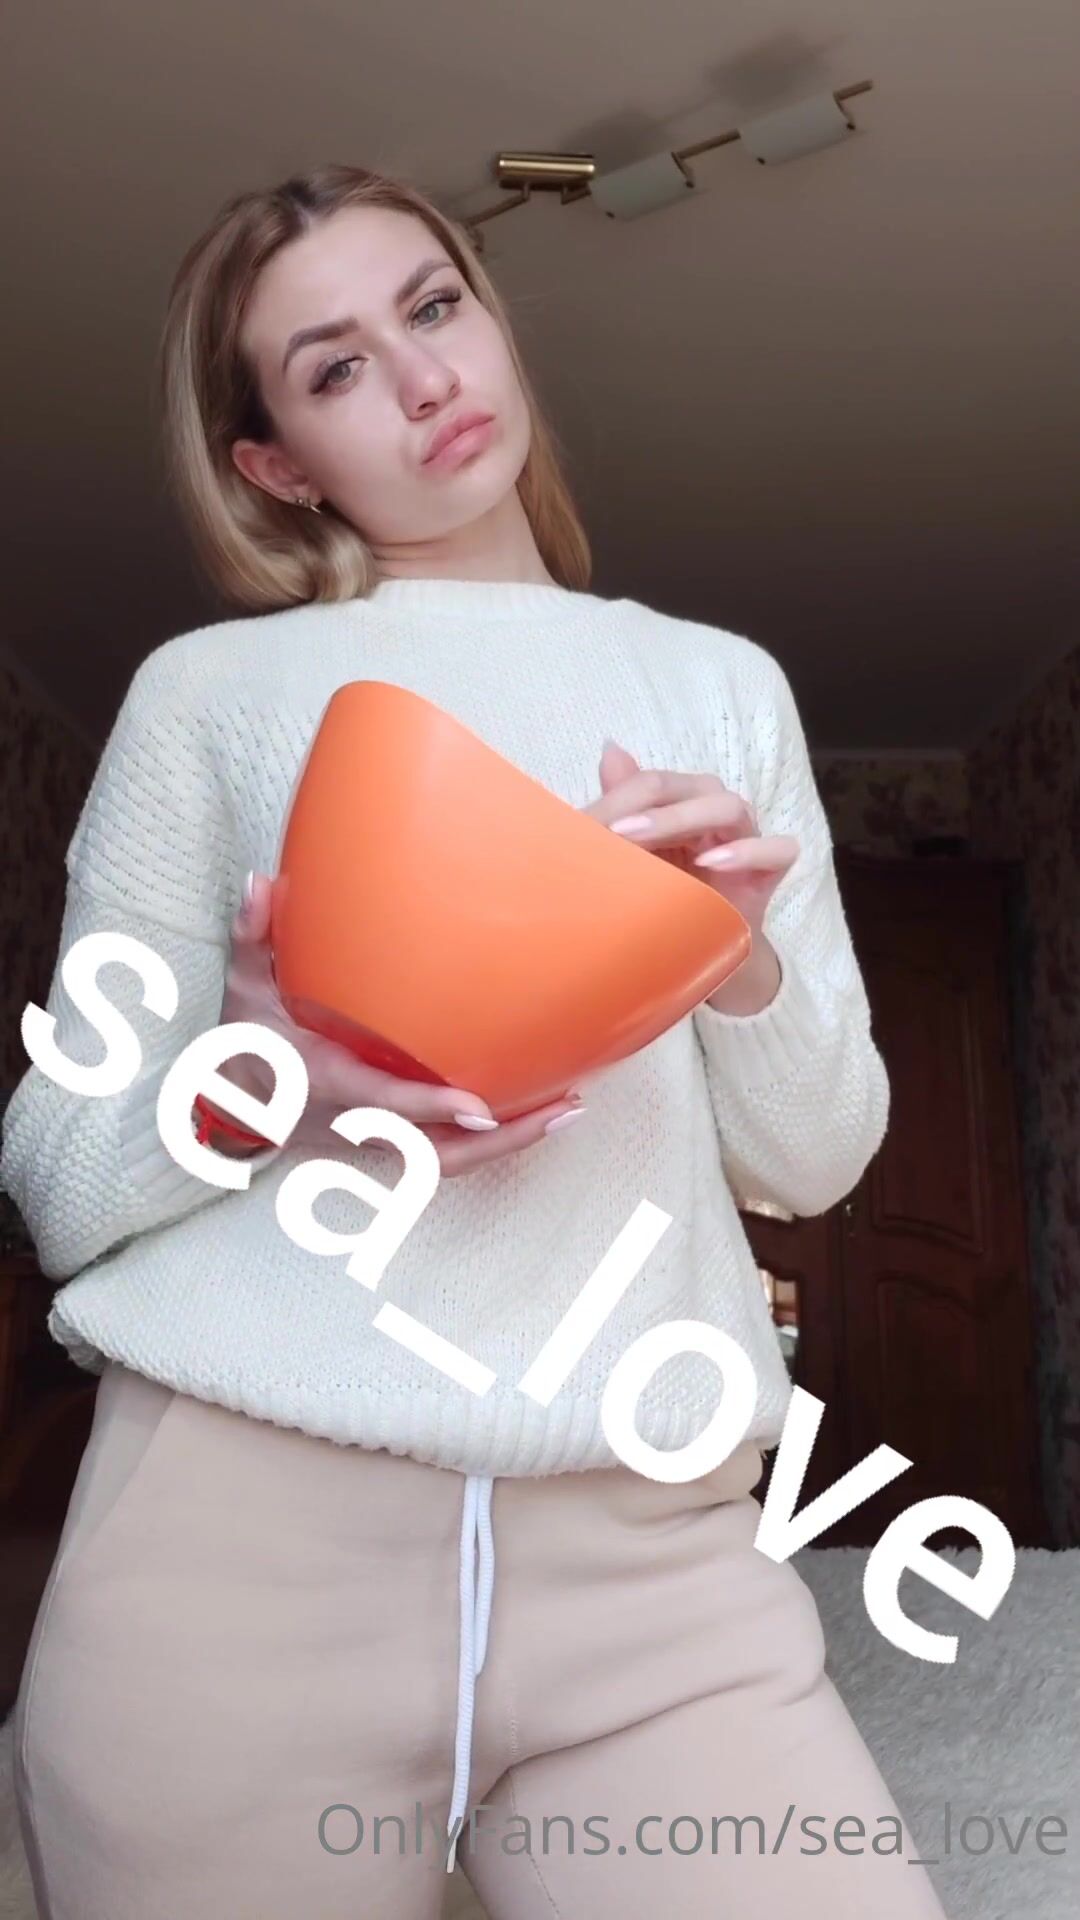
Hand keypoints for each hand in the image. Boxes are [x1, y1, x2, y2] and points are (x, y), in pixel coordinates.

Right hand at [212, 874, 585, 1175]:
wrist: (230, 1104)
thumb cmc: (243, 1042)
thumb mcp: (243, 987)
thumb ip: (254, 937)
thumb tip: (260, 884)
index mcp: (326, 1085)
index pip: (382, 1102)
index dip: (430, 1106)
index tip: (481, 1106)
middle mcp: (358, 1123)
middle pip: (439, 1153)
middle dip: (503, 1140)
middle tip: (564, 1108)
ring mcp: (376, 1140)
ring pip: (451, 1160)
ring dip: (511, 1142)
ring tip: (567, 1109)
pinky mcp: (388, 1142)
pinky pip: (449, 1152)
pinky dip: (493, 1139)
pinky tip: (537, 1110)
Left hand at [585, 742, 799, 1014]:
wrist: (700, 955)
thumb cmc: (665, 899)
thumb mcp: (632, 856)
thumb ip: (621, 805)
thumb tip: (609, 748)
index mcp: (682, 805)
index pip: (659, 784)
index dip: (625, 797)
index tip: (589, 825)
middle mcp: (716, 815)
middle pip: (695, 788)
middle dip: (653, 807)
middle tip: (614, 831)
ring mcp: (747, 839)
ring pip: (731, 808)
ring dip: (688, 818)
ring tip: (646, 839)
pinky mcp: (770, 870)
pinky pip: (778, 848)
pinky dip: (747, 851)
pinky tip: (713, 862)